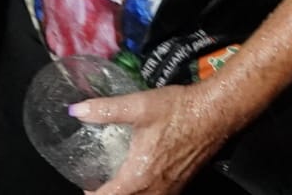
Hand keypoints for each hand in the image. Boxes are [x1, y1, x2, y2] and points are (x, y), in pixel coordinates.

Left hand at [72, 83, 235, 194]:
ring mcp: (170, 189)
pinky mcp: (181, 184)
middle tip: (98, 186)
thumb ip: (106, 110)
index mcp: (139, 176)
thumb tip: (76, 111)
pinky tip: (141, 179)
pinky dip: (144, 194)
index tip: (86, 186)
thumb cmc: (178, 110)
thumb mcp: (139, 106)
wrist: (215, 113)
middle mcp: (155, 189)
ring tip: (118, 184)